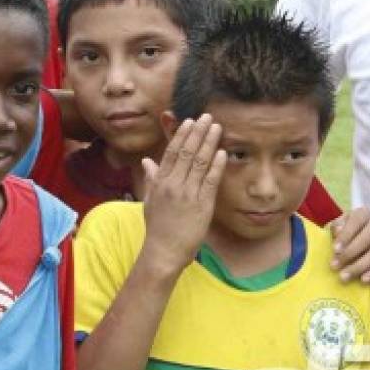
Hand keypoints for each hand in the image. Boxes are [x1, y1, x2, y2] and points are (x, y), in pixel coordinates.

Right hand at [138, 116, 225, 275]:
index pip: (172, 152)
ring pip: (200, 162)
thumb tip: (147, 162)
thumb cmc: (157, 228)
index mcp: (161, 182)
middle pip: (187, 152)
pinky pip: (210, 180)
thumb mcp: (150, 201)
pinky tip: (222, 152)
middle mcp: (174, 185)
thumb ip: (151, 179)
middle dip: (197, 132)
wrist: (163, 252)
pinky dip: (216, 165)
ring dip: (209, 142)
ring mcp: (188, 194)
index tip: (189, 121)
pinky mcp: (202, 205)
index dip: (182, 135)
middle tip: (206, 117)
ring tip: (216, 127)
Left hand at [329, 208, 369, 282]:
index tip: (335, 250)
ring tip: (344, 277)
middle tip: (335, 267)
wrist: (365, 236)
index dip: (345, 236)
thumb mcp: (341, 224)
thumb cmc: (349, 231)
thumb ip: (337, 226)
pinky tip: (364, 280)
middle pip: (367, 239)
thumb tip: (338, 232)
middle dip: (349, 254)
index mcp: (364, 214)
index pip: (356, 222)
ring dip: (359, 266)